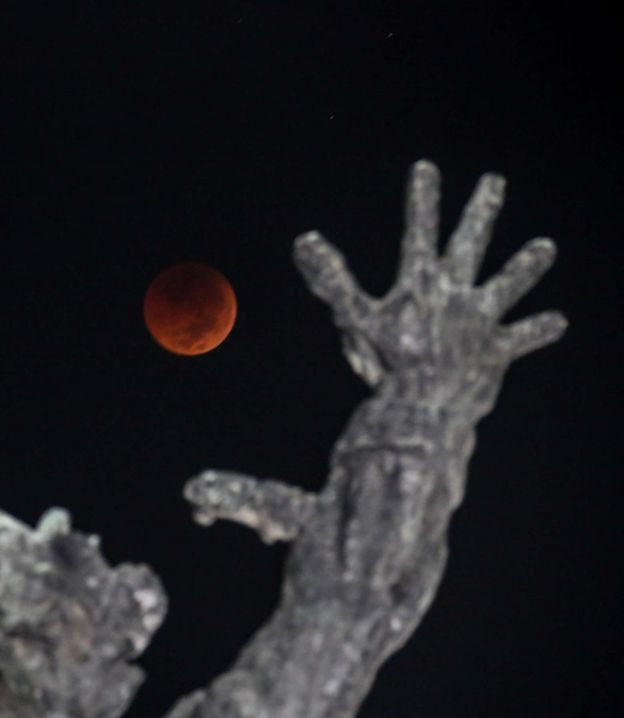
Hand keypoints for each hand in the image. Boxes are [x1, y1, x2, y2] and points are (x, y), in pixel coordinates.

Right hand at [293, 161, 566, 404]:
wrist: (426, 404)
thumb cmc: (385, 364)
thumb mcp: (354, 318)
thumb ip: (332, 278)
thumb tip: (305, 240)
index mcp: (421, 284)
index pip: (418, 230)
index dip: (422, 198)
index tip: (426, 167)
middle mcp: (456, 293)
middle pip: (471, 242)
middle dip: (482, 210)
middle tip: (494, 181)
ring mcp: (480, 320)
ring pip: (508, 285)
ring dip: (527, 267)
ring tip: (546, 248)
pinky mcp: (497, 349)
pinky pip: (523, 337)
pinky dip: (539, 330)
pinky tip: (558, 322)